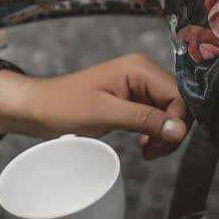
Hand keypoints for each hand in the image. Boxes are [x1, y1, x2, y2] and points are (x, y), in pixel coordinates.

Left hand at [0, 52, 190, 158]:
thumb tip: (179, 129)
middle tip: (152, 150)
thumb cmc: (64, 106)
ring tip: (147, 150)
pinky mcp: (132, 98)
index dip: (177, 122)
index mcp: (139, 68)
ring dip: (163, 134)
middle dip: (171, 131)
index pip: (180, 95)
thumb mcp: (106, 113)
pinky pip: (156, 116)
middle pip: (178, 104)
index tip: (162, 142)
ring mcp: (137, 85)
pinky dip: (154, 132)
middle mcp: (142, 72)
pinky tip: (143, 143)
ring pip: (169, 113)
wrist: (38, 108)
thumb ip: (145, 119)